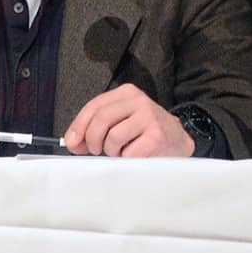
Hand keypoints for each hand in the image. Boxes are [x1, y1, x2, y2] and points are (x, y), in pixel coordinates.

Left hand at [63, 84, 192, 157]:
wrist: (179, 138)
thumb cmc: (145, 131)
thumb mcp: (122, 119)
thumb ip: (96, 126)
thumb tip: (73, 142)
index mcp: (127, 93)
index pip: (94, 106)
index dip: (78, 126)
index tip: (72, 142)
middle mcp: (138, 101)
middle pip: (101, 120)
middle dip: (92, 140)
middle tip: (95, 150)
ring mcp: (149, 118)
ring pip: (113, 137)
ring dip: (111, 151)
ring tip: (120, 151)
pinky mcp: (156, 137)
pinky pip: (128, 153)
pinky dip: (126, 159)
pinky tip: (134, 155)